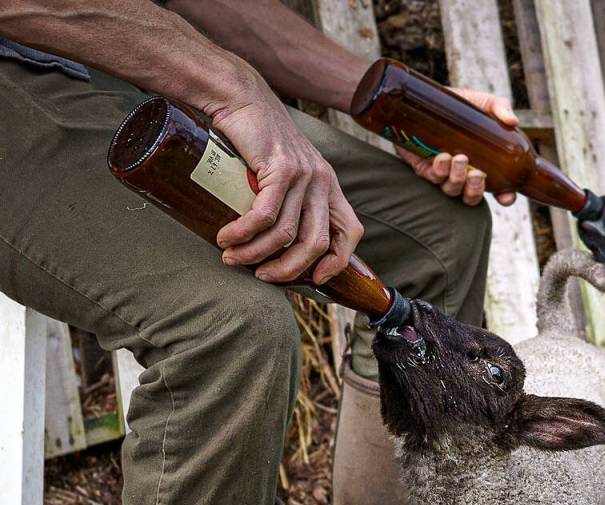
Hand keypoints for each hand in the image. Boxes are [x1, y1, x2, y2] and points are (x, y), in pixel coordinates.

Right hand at [207, 74, 362, 284]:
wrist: (240, 97)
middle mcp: (323, 181)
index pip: (351, 232)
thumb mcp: (285, 172)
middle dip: (288, 269)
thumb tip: (276, 244)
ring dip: (256, 254)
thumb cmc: (256, 139)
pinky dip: (243, 233)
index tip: (314, 279)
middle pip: (317, 243)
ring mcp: (304, 175)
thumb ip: (290, 201)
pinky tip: (226, 238)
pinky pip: (265, 216)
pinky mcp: (280, 168)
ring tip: (232, 257)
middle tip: (261, 276)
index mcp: (330, 185)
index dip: (338, 261)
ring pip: (286, 234)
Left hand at [395, 88, 518, 207]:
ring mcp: (444, 173)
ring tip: (460, 158)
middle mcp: (464, 173)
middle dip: (474, 190)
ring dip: (457, 179)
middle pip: (471, 197)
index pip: (499, 190)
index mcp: (485, 164)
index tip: (506, 197)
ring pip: (451, 190)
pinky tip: (443, 157)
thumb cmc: (461, 104)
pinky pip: (431, 178)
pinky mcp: (424, 166)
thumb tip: (513, 121)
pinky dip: (439, 171)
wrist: (429, 97)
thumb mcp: (485, 103)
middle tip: (477, 173)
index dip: (505, 197)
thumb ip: (501, 109)